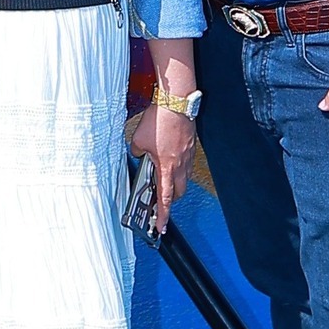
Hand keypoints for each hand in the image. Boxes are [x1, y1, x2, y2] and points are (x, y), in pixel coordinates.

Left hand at [127, 105, 194, 233]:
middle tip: (160, 200)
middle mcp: (181, 165)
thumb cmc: (160, 120)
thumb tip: (139, 153)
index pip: (165, 198)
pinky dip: (179, 166)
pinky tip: (170, 158)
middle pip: (178, 191)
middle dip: (170, 199)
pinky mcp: (191, 145)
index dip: (163, 214)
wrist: (176, 103)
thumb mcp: (138, 140)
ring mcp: (188, 155)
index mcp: (167, 167)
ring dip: (175, 182)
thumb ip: (137, 151)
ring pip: (184, 178)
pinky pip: (186, 163)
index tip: (161, 225)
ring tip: (163, 177)